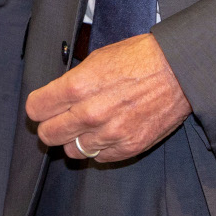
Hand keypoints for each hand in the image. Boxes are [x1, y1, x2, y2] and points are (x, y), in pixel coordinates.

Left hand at [25, 33, 190, 162]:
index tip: (42, 106)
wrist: (178, 71)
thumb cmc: (138, 57)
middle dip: (49, 126)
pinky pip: (99, 158)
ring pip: (71, 151)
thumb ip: (74, 80)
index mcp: (78, 86)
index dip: (37, 106)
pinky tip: (105, 132)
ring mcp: (110, 134)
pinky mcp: (129, 148)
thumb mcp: (98, 57)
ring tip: (84, 126)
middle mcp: (90, 114)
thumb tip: (58, 95)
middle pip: (48, 135)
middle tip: (58, 119)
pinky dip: (98, 149)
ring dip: (74, 140)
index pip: (37, 108)